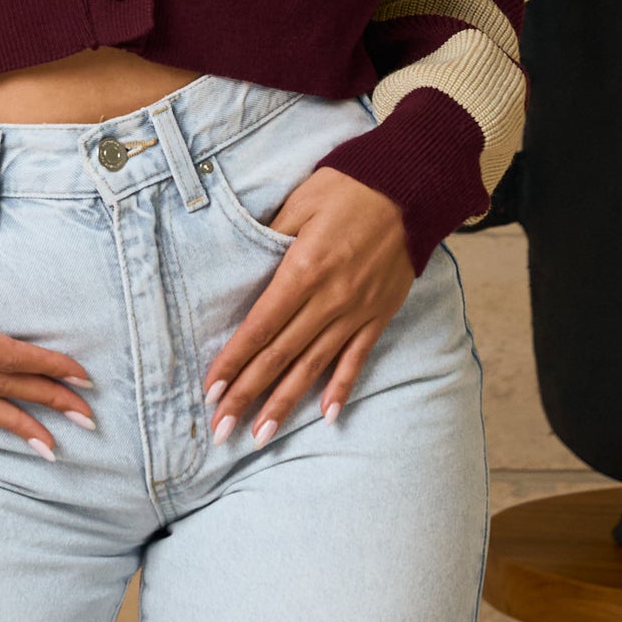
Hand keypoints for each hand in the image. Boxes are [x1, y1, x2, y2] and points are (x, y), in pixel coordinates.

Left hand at [203, 168, 412, 447]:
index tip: (210, 392)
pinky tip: (326, 415)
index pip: (259, 328)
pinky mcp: (379, 314)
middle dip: (247, 395)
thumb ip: (269, 238)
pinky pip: (357, 358)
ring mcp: (356, 311)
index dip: (232, 363)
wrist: (411, 186)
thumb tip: (245, 270)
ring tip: (261, 435)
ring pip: (314, 366)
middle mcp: (329, 299)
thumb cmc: (347, 187)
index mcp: (303, 271)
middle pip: (280, 356)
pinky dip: (341, 388)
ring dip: (285, 403)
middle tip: (221, 429)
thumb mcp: (298, 203)